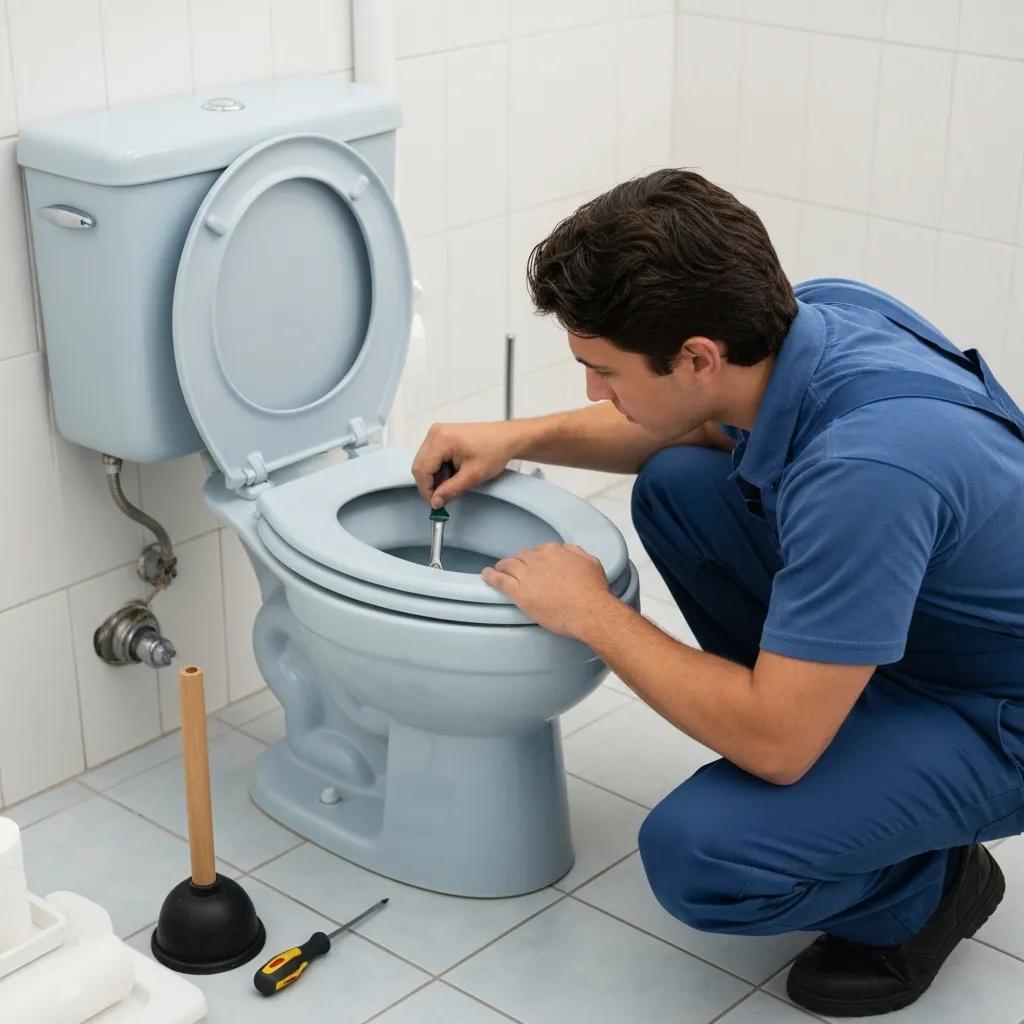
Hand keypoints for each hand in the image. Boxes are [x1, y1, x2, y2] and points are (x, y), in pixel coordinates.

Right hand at [411, 420, 522, 507]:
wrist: (507, 438)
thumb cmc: (495, 450)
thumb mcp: (472, 476)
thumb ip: (451, 490)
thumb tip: (435, 501)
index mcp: (441, 439)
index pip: (421, 469)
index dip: (427, 489)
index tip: (436, 503)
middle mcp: (436, 433)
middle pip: (420, 465)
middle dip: (430, 484)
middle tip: (444, 496)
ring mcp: (438, 433)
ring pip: (425, 462)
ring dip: (436, 477)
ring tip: (454, 482)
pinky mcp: (442, 436)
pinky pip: (432, 457)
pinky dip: (439, 469)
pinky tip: (454, 473)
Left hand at [482, 543, 614, 638]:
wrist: (590, 611)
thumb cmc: (594, 591)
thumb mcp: (590, 562)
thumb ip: (576, 553)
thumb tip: (567, 551)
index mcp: (554, 551)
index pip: (538, 550)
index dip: (534, 558)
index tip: (534, 565)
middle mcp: (538, 560)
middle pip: (521, 557)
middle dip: (518, 562)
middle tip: (516, 570)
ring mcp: (527, 575)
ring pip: (508, 565)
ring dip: (502, 567)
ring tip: (498, 570)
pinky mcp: (520, 593)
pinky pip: (500, 580)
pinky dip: (491, 576)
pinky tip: (486, 575)